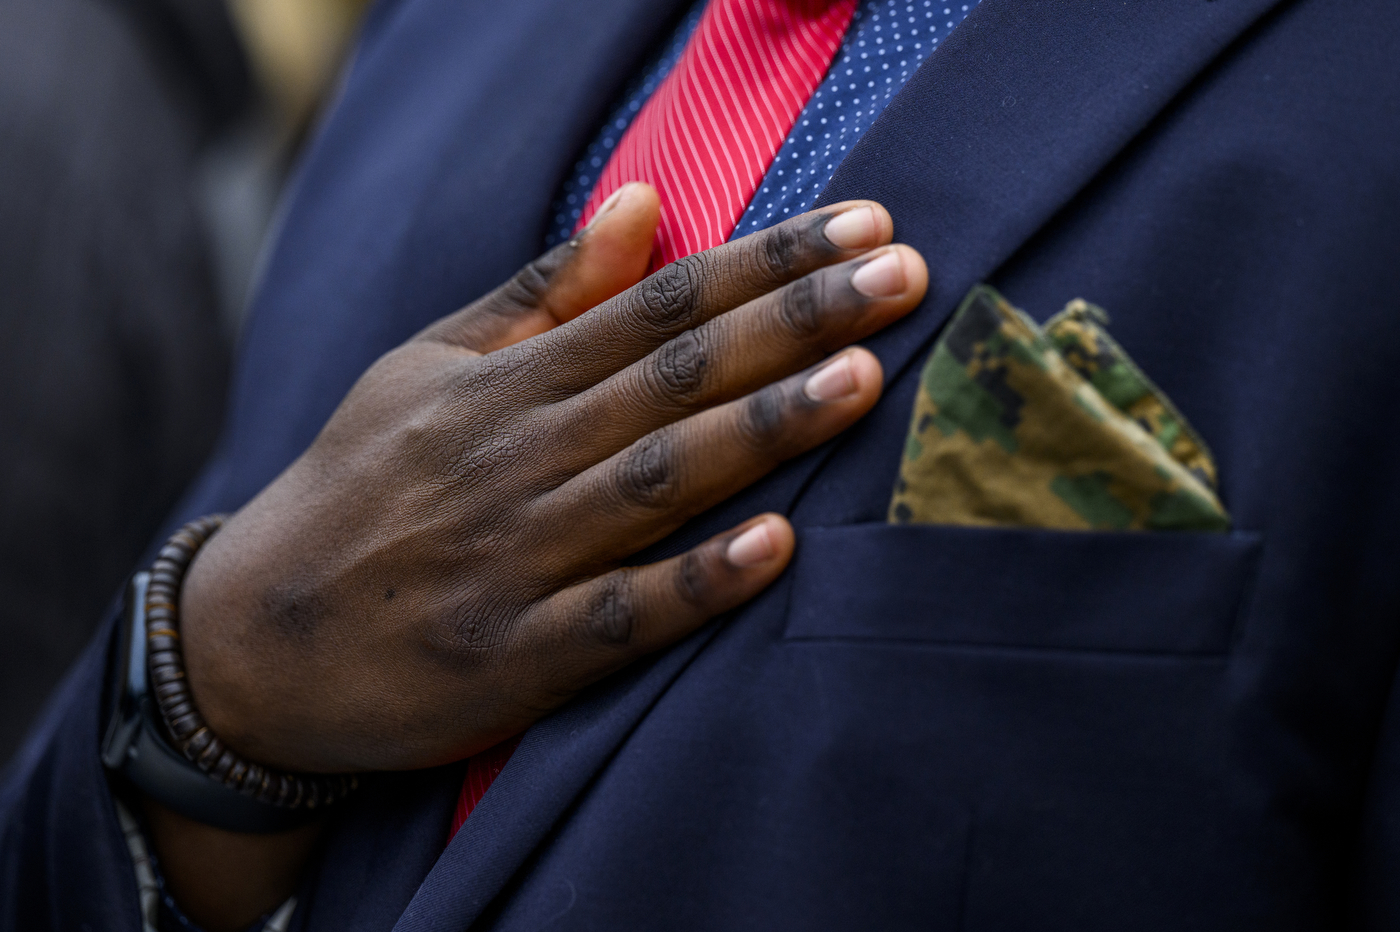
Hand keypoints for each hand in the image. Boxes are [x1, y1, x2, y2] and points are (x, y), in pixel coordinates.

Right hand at [179, 183, 928, 773]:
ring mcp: (518, 559)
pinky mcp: (516, 658)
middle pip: (675, 378)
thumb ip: (538, 293)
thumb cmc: (359, 486)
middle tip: (902, 275)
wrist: (253, 640)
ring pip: (658, 481)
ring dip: (764, 429)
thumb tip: (641, 202)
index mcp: (504, 384)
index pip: (657, 305)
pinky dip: (697, 581)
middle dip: (796, 323)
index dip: (764, 262)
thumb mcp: (426, 370)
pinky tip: (776, 545)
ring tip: (863, 380)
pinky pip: (620, 616)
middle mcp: (516, 458)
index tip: (862, 226)